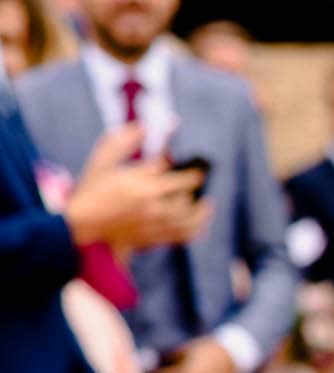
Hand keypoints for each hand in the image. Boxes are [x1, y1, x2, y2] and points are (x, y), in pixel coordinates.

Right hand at [64, 126, 208, 251]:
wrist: (80, 226)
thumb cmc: (90, 190)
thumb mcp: (103, 161)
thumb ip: (123, 142)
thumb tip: (144, 126)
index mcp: (142, 185)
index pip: (181, 177)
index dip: (194, 172)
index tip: (199, 168)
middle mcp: (153, 206)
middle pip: (187, 197)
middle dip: (194, 187)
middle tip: (198, 180)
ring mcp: (155, 224)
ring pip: (191, 219)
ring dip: (202, 210)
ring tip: (206, 202)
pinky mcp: (155, 238)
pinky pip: (184, 235)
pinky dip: (196, 229)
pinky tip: (199, 222)